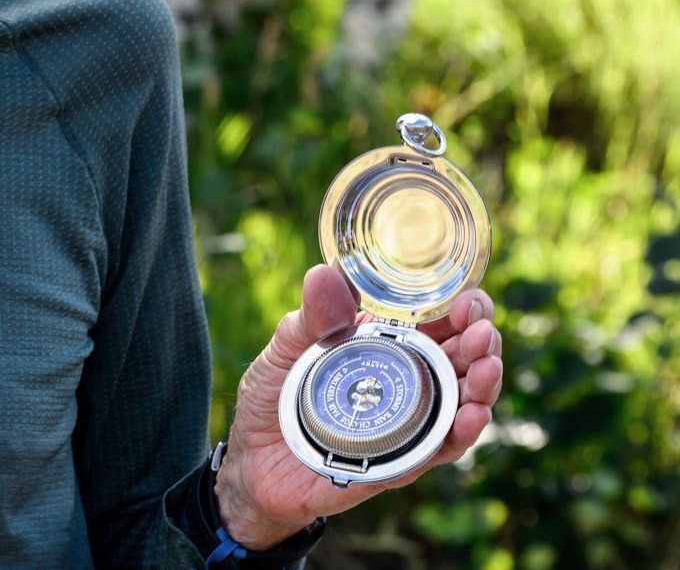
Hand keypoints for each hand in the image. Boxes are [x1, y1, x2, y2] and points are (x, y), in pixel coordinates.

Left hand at [212, 264, 503, 548]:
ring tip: (488, 366)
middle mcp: (404, 384)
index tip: (472, 298)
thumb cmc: (273, 396)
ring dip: (481, 386)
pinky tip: (473, 416)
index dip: (460, 310)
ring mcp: (405, 425)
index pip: (435, 324)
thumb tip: (325, 273)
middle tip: (484, 332)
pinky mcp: (396, 464)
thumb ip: (309, 316)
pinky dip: (459, 433)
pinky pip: (435, 450)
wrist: (250, 459)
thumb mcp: (285, 347)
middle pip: (458, 362)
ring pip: (458, 405)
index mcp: (383, 346)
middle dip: (480, 344)